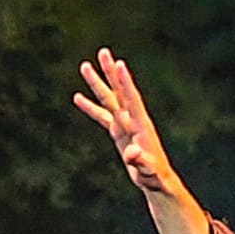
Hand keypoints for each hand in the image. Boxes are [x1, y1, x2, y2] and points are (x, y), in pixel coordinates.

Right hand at [71, 49, 210, 233]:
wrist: (157, 181)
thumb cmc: (154, 177)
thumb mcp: (148, 171)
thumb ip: (141, 162)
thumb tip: (131, 153)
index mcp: (141, 126)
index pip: (132, 99)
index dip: (125, 82)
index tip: (119, 64)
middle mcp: (133, 120)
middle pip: (119, 92)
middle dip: (110, 73)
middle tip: (103, 52)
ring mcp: (125, 125)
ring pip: (109, 100)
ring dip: (97, 83)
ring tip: (85, 65)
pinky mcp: (118, 132)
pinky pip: (102, 116)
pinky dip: (90, 107)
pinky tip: (77, 97)